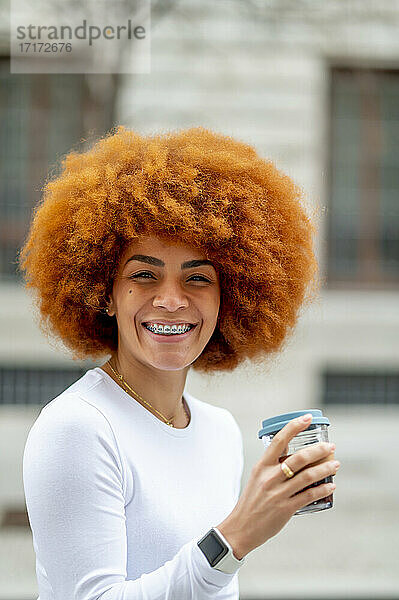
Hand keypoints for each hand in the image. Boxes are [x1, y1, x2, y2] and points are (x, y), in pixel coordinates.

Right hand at [217, 414, 339, 558]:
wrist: (240, 527)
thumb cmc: (251, 501)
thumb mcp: (257, 477)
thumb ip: (273, 467)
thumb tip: (294, 458)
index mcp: (262, 466)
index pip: (279, 440)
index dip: (294, 427)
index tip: (307, 418)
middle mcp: (270, 477)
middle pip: (299, 458)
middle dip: (318, 451)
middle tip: (330, 447)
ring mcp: (278, 493)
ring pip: (307, 477)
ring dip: (325, 469)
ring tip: (335, 464)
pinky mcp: (285, 508)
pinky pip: (308, 496)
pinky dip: (322, 489)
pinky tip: (330, 485)